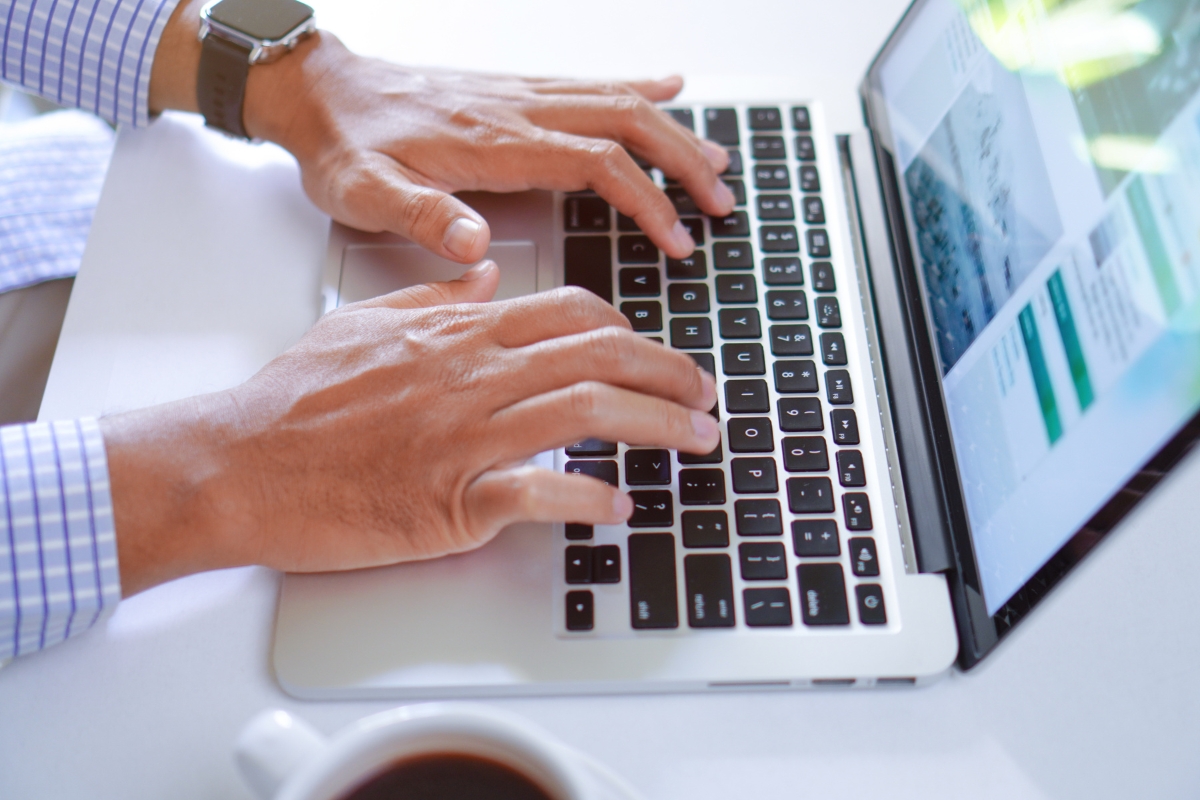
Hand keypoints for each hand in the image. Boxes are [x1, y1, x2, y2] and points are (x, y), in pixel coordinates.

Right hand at [102, 262, 719, 594]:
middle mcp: (473, 374)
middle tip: (705, 396)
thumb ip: (432, 296)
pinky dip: (587, 499)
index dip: (630, 333)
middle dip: (668, 375)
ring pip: (587, 414)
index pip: (571, 314)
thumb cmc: (295, 399)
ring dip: (656, 427)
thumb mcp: (365, 321)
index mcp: (457, 331)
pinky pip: (539, 495)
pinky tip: (618, 505)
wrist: (240, 462)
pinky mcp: (451, 499)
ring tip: (696, 439)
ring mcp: (466, 435)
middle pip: (599, 359)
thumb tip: (484, 276)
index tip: (654, 353)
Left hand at [148, 1, 733, 263]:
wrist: (317, 92)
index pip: (597, 165)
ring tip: (716, 161)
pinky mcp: (513, 90)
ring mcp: (519, 94)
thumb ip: (421, 218)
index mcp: (494, 143)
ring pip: (618, 99)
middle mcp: (517, 110)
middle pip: (627, 122)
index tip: (678, 241)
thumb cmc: (344, 148)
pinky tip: (668, 82)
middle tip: (722, 202)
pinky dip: (637, 84)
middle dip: (683, 162)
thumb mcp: (365, 195)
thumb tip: (475, 249)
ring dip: (673, 129)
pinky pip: (588, 82)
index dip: (647, 203)